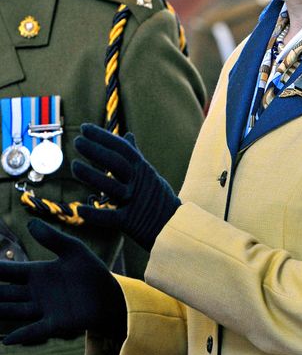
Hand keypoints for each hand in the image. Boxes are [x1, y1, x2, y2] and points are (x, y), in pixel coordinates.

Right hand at [0, 219, 126, 345]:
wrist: (110, 295)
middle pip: (4, 293)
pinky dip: (22, 335)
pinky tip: (7, 340)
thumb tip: (30, 223)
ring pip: (13, 310)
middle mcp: (34, 292)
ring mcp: (43, 309)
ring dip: (0, 311)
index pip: (7, 271)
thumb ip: (52, 238)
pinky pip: (35, 330)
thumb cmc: (91, 272)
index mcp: (36, 273)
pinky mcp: (56, 323)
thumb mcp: (73, 250)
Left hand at [72, 124, 179, 250]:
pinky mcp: (131, 222)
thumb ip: (135, 155)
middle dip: (96, 151)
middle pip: (116, 163)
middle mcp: (139, 183)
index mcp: (142, 169)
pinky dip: (96, 214)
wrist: (175, 226)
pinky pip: (111, 218)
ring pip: (111, 187)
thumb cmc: (158, 198)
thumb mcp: (149, 173)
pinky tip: (80, 209)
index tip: (84, 128)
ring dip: (91, 176)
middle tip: (77, 141)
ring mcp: (135, 202)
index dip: (103, 137)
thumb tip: (128, 135)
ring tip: (74, 166)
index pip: (122, 148)